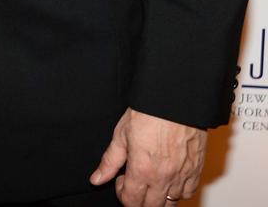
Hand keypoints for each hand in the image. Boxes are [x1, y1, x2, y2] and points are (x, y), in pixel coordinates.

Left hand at [90, 108, 206, 205]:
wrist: (175, 98)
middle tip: (134, 182)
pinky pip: (188, 192)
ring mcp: (182, 175)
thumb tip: (97, 179)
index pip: (131, 201)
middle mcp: (163, 178)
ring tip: (152, 180)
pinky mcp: (196, 170)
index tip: (120, 181)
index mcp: (142, 170)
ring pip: (170, 203)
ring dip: (159, 197)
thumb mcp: (121, 133)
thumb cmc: (149, 111)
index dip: (122, 194)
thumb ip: (110, 161)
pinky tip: (170, 178)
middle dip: (139, 199)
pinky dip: (179, 191)